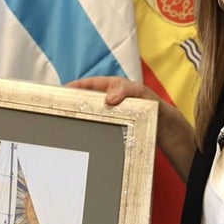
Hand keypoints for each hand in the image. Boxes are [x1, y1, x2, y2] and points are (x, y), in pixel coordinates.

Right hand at [69, 76, 195, 179]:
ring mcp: (108, 116)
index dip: (73, 87)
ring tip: (63, 125)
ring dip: (77, 119)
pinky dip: (87, 132)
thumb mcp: (143, 94)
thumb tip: (108, 98)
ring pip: (88, 116)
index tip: (60, 92)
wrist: (166, 130)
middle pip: (83, 100)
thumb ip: (127, 91)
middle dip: (70, 104)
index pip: (88, 84)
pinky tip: (80, 138)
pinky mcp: (111, 130)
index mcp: (111, 87)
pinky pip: (96, 129)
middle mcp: (107, 101)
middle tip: (57, 111)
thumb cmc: (156, 107)